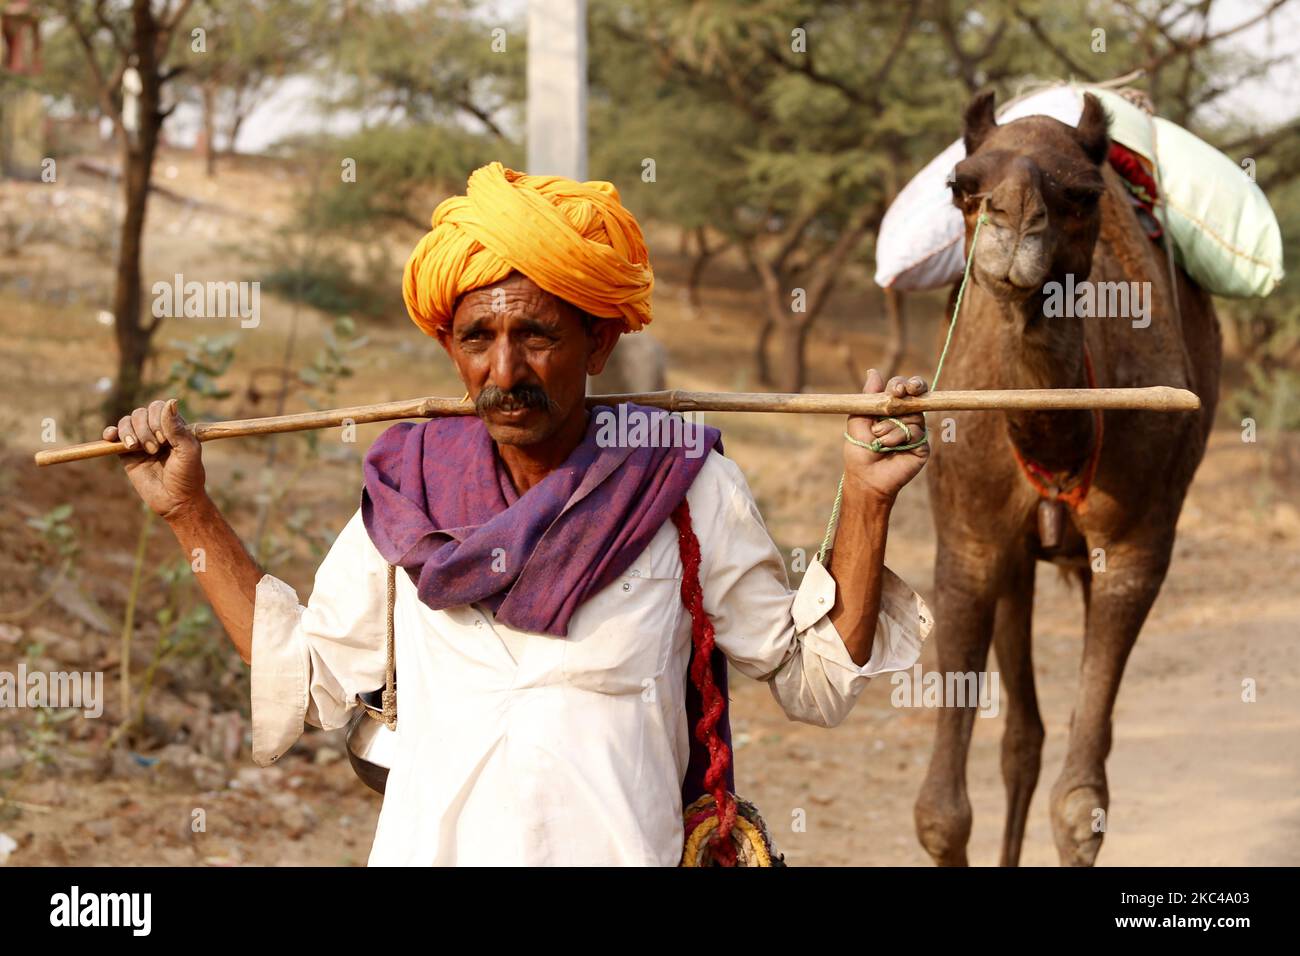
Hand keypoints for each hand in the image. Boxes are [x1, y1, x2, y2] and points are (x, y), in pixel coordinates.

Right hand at [104, 399, 206, 520]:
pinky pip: (114, 437)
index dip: (158, 418)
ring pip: (127, 422)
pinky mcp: (127, 454)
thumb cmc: (188, 476)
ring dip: (129, 432)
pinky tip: (111, 437)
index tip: (166, 439)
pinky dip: (110, 432)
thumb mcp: (188, 451)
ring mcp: (141, 441)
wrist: (176, 500)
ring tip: (137, 448)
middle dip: (145, 428)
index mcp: (174, 427)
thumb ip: (177, 428)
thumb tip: (171, 401)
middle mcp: (156, 431)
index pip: (159, 408)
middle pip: (140, 413)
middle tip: (155, 448)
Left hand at [842, 369, 930, 502]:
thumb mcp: (859, 419)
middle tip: (907, 390)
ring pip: (913, 414)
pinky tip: (888, 446)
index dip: (901, 384)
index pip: (901, 387)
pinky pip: (916, 432)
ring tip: (879, 438)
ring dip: (892, 425)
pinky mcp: (922, 444)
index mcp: (890, 408)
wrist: (866, 476)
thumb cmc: (860, 449)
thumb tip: (874, 371)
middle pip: (918, 393)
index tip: (896, 389)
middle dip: (915, 387)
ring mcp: (915, 430)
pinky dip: (899, 436)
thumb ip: (869, 396)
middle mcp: (905, 416)